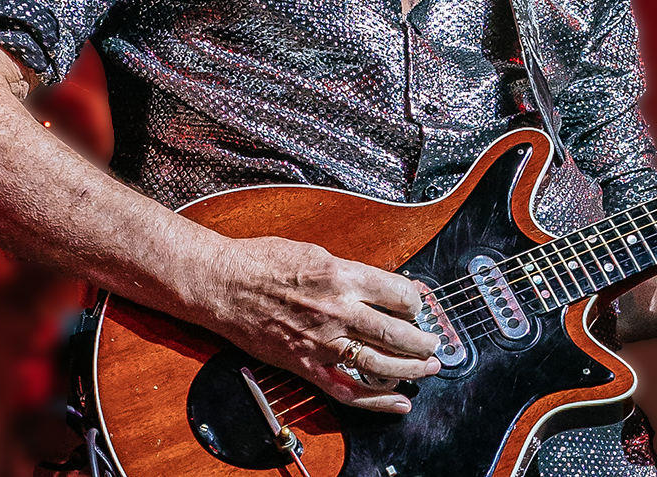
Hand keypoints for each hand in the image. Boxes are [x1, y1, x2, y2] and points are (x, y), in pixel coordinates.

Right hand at [200, 236, 441, 413]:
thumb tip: (381, 286)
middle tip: (434, 344)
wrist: (223, 285)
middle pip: (398, 332)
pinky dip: (378, 400)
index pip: (399, 294)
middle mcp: (338, 310)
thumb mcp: (317, 253)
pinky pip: (348, 391)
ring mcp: (323, 342)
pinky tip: (399, 402)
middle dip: (424, 341)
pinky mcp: (306, 365)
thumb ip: (351, 272)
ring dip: (412, 370)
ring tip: (427, 369)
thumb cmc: (264, 262)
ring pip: (381, 364)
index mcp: (343, 276)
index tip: (420, 307)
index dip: (417, 303)